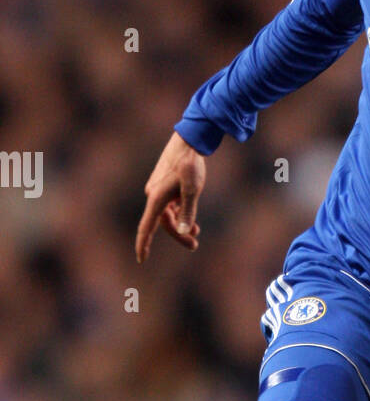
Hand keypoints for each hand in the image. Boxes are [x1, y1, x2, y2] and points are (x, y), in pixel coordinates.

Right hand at [135, 132, 205, 263]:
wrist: (189, 141)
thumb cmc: (190, 164)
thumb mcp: (192, 190)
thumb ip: (187, 212)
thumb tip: (182, 231)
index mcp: (157, 198)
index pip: (147, 226)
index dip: (143, 244)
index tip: (141, 259)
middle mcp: (154, 195)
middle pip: (164, 223)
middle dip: (178, 235)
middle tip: (195, 246)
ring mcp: (159, 190)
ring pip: (168, 215)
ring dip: (181, 225)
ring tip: (196, 233)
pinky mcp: (164, 186)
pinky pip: (170, 206)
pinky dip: (180, 214)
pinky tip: (192, 220)